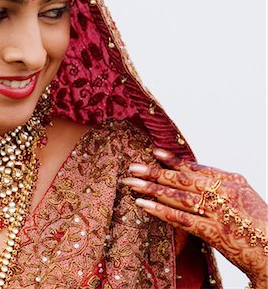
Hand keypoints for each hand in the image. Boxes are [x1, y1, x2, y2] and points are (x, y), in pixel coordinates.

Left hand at [120, 148, 267, 287]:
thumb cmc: (258, 226)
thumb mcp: (243, 197)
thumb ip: (219, 185)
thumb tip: (191, 175)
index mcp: (232, 181)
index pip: (196, 168)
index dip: (173, 160)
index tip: (154, 152)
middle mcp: (225, 193)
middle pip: (182, 179)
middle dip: (155, 172)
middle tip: (133, 166)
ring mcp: (219, 212)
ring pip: (178, 196)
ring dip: (152, 188)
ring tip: (132, 182)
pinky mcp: (215, 232)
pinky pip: (182, 219)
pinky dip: (160, 211)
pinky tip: (143, 204)